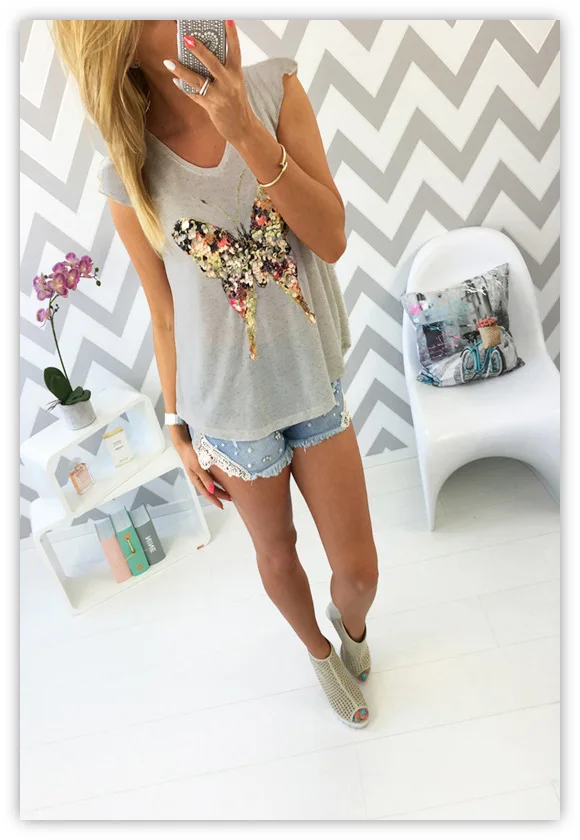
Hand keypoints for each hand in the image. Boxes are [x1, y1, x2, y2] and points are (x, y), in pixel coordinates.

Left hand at [164, 20, 255, 144]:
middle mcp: (229, 82)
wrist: (243, 128)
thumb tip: (201, 57)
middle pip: (212, 63)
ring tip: (169, 62)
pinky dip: (183, 88)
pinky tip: (175, 81)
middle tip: (187, 38)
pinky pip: (194, 95)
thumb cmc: (237, 103)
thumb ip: (222, 70)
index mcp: (236, 73)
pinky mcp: (211, 106)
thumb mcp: (234, 83)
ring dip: (181, 70)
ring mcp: (219, 95)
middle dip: (199, 50)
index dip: (231, 34)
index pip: (235, 50)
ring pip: (197, 80)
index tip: (227, 19)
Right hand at [175, 440, 231, 509]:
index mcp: (196, 480)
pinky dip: (219, 480)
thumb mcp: (198, 467)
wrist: (185, 443)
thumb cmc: (190, 455)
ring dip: (220, 488)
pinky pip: (213, 477)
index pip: (207, 494)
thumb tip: (211, 491)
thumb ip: (205, 479)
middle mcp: (199, 479)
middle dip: (220, 495)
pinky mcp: (204, 467)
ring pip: (213, 484)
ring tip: (229, 492)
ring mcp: (201, 473)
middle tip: (230, 499)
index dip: (214, 500)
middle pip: (211, 490)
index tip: (222, 506)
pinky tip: (224, 480)